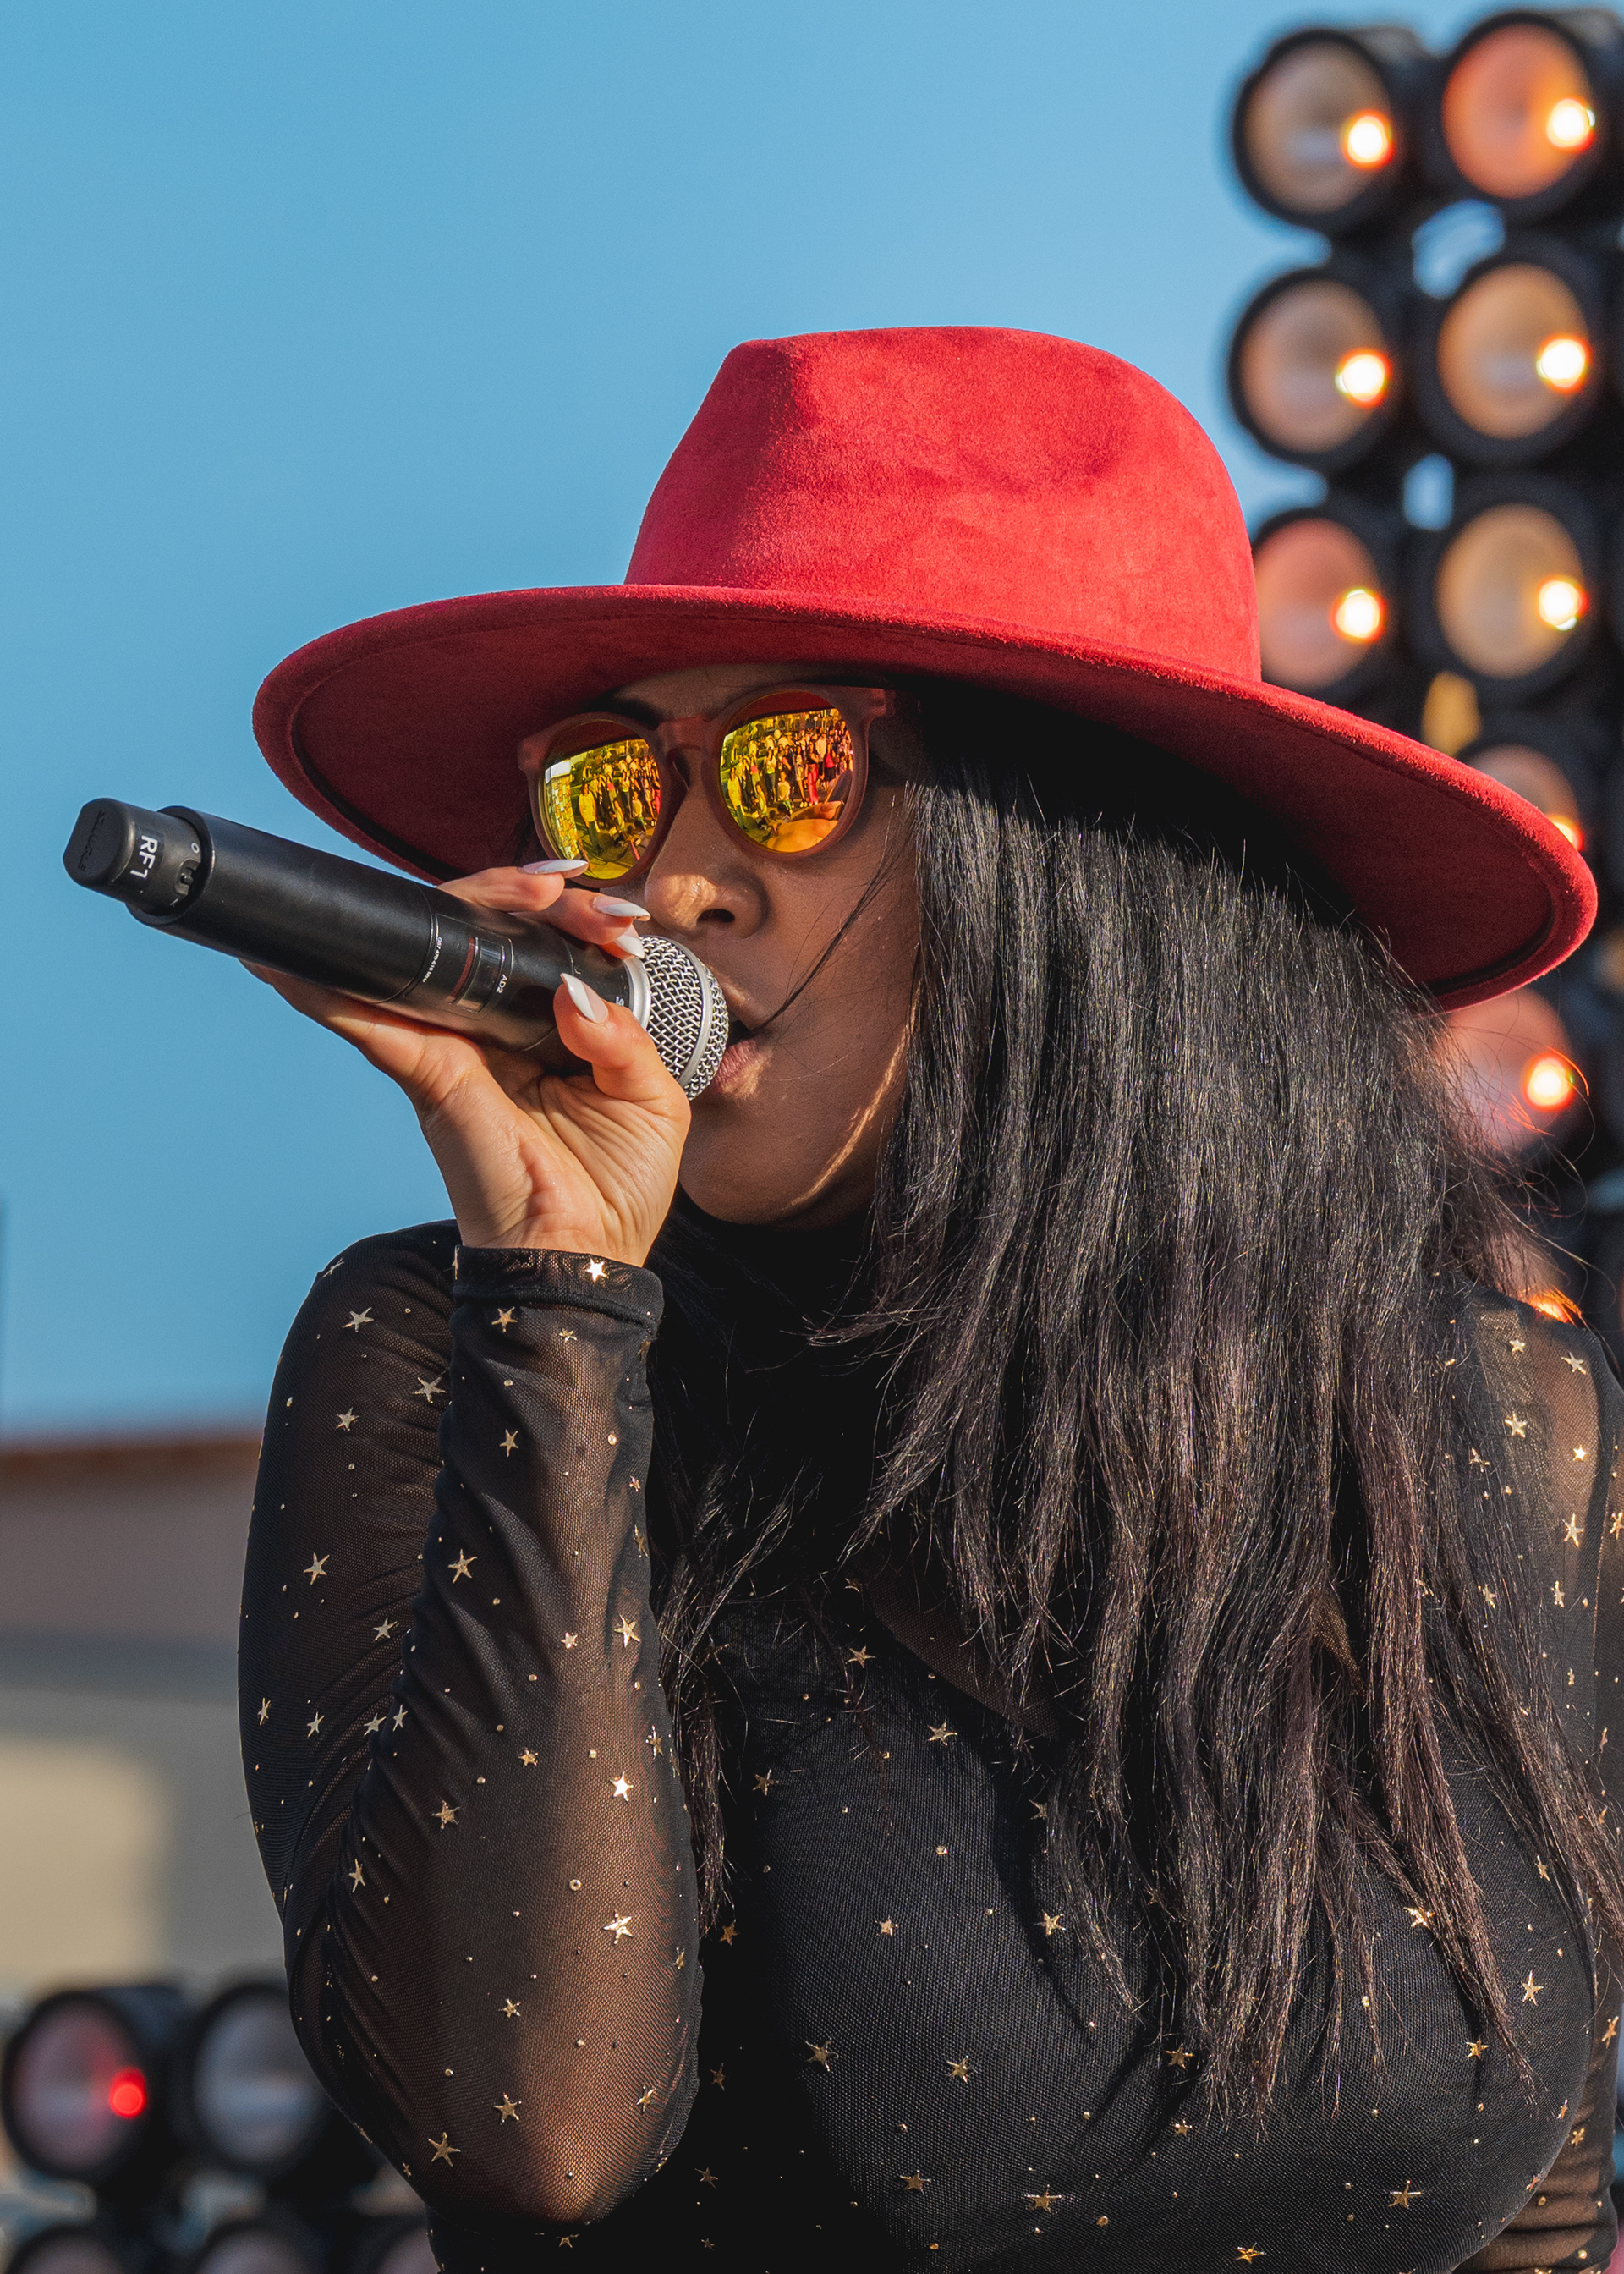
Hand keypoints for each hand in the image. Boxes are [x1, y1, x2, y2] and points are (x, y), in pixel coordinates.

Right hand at [251, 867, 688, 1265]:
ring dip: (448, 908)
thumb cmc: (617, 1191)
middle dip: (522, 893)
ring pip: (429, 958)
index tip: (620, 921)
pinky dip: (328, 992)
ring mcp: (456, 1049)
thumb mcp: (650, 1101)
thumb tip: (575, 987)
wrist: (582, 1260)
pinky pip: (371, 1025)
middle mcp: (496, 1031)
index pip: (544, 948)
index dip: (572, 915)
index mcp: (551, 1030)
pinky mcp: (430, 1076)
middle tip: (563, 887)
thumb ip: (625, 1036)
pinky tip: (294, 961)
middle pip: (482, 935)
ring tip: (504, 885)